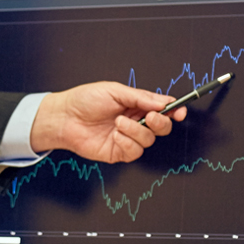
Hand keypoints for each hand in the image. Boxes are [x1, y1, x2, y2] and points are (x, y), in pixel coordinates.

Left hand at [28, 81, 177, 163]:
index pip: (163, 109)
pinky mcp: (119, 152)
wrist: (64, 117)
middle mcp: (135, 122)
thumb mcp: (115, 91)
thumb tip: (163, 102)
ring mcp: (128, 138)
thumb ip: (141, 97)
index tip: (179, 111)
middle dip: (160, 123)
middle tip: (148, 117)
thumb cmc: (85, 100)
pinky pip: (134, 152)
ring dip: (136, 131)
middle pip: (162, 128)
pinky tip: (115, 135)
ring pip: (149, 141)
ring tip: (118, 122)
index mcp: (137, 105)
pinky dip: (127, 142)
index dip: (174, 110)